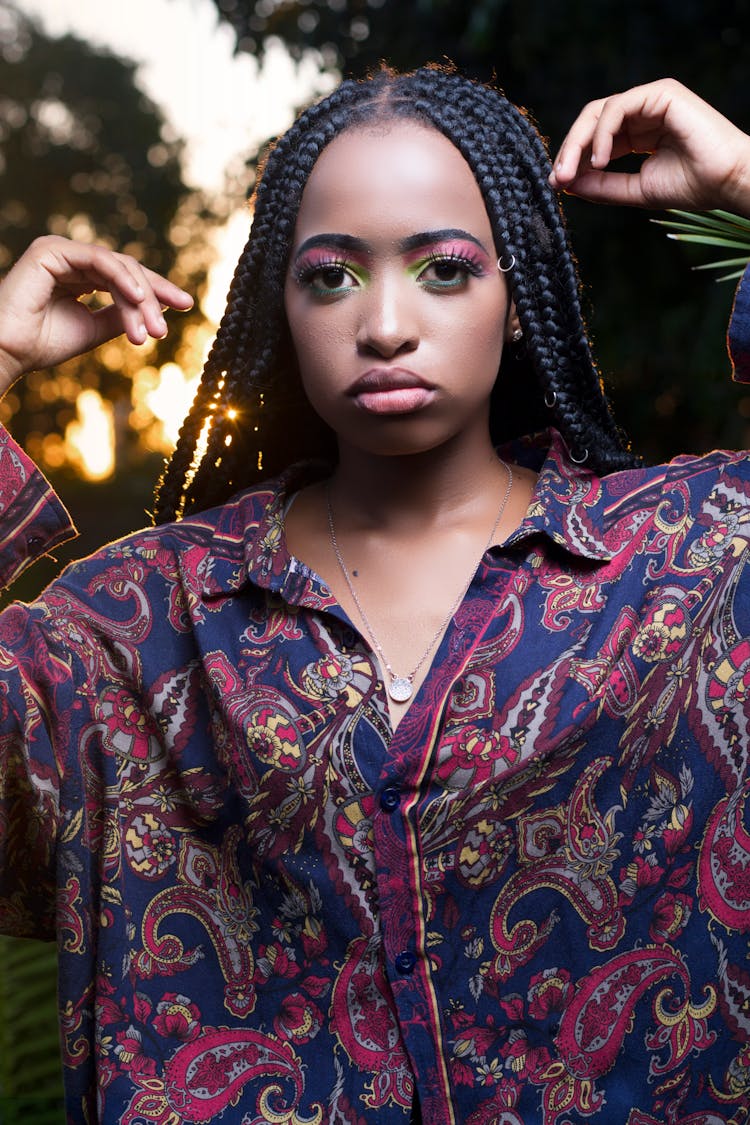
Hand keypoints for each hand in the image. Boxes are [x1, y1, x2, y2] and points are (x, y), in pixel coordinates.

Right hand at [0, 236, 193, 394]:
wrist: (9, 353)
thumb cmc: (42, 344)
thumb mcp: (94, 330)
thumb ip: (120, 316)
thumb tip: (153, 311)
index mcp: (79, 275)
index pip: (126, 278)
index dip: (157, 292)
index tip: (186, 306)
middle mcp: (71, 259)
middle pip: (127, 271)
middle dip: (152, 299)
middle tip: (163, 330)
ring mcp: (61, 251)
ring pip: (117, 268)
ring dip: (140, 298)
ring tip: (151, 328)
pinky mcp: (52, 250)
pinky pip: (99, 260)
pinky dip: (122, 279)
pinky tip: (137, 300)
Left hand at [549, 79, 749, 214]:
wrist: (726, 182)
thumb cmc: (692, 186)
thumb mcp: (635, 190)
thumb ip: (601, 186)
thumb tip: (565, 183)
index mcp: (638, 133)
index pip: (595, 139)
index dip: (573, 159)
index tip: (557, 184)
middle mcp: (643, 113)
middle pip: (591, 122)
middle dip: (569, 150)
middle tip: (557, 178)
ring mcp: (652, 99)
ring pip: (599, 112)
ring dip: (579, 143)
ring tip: (573, 172)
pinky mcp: (661, 92)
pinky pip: (618, 107)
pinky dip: (602, 133)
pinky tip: (601, 159)